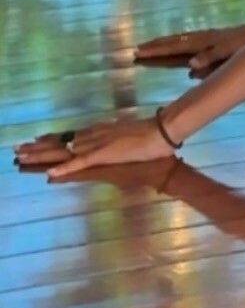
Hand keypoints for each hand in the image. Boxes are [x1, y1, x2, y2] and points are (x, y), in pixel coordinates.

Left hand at [14, 114, 176, 181]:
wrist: (163, 135)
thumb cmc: (152, 141)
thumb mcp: (130, 144)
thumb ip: (119, 145)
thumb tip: (111, 149)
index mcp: (101, 133)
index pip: (71, 137)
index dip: (52, 139)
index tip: (36, 139)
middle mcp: (95, 136)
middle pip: (61, 142)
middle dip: (39, 147)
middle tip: (18, 149)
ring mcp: (98, 145)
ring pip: (64, 151)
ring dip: (42, 155)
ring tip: (22, 158)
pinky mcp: (103, 155)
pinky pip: (79, 164)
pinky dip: (64, 168)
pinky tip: (50, 174)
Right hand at [134, 23, 244, 74]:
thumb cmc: (244, 44)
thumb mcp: (228, 51)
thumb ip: (210, 58)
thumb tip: (190, 67)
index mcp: (201, 42)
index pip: (174, 47)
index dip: (156, 51)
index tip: (138, 53)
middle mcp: (200, 39)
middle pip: (173, 42)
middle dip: (155, 47)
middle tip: (136, 50)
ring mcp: (205, 39)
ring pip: (180, 42)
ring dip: (164, 45)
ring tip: (150, 49)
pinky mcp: (211, 42)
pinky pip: (189, 45)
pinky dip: (179, 47)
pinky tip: (180, 56)